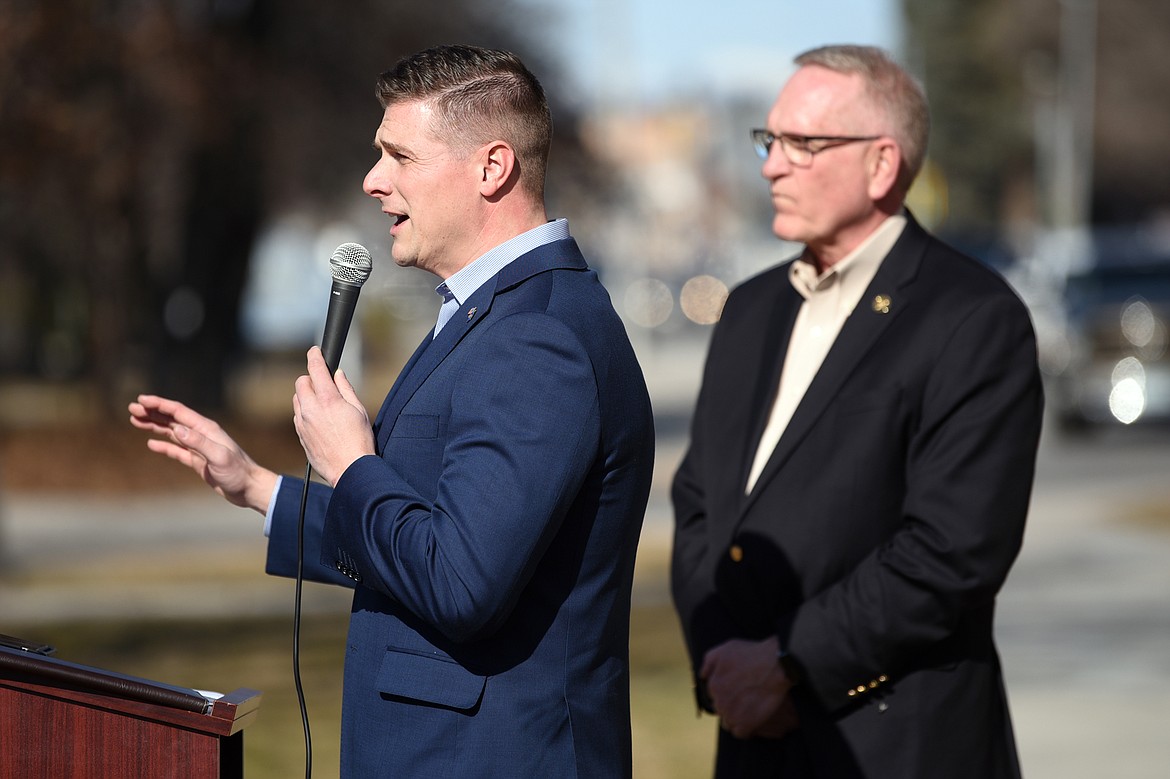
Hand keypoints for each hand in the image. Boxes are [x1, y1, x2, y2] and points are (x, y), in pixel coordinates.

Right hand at [128, 394, 277, 512]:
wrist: (249, 488)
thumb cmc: (238, 472)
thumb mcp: (219, 457)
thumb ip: (199, 443)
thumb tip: (178, 429)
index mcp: (206, 429)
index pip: (178, 412)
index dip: (159, 404)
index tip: (141, 399)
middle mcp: (201, 435)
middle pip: (172, 419)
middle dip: (152, 412)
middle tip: (131, 408)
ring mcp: (199, 447)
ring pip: (172, 432)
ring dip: (154, 426)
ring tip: (135, 420)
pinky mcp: (198, 461)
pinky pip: (177, 450)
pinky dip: (163, 446)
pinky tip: (151, 444)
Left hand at [292, 346, 374, 485]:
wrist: (349, 469)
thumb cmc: (359, 441)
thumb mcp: (359, 410)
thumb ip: (346, 389)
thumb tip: (338, 375)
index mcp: (328, 399)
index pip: (315, 369)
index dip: (315, 356)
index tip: (315, 351)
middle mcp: (311, 409)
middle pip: (301, 382)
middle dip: (311, 379)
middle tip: (324, 384)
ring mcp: (302, 423)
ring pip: (297, 399)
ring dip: (307, 396)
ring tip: (324, 404)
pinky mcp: (300, 435)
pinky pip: (298, 416)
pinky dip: (306, 412)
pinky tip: (320, 420)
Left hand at [701, 636, 794, 739]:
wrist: (776, 665)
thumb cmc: (752, 654)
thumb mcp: (724, 649)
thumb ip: (709, 663)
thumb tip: (703, 676)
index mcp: (713, 685)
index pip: (714, 695)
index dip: (726, 692)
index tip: (738, 689)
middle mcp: (719, 701)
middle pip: (721, 709)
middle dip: (731, 705)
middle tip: (745, 698)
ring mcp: (732, 714)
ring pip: (729, 722)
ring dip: (737, 718)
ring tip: (750, 709)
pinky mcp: (745, 725)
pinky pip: (740, 733)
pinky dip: (746, 728)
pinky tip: (754, 719)